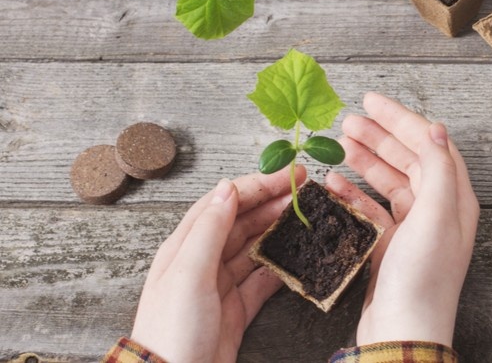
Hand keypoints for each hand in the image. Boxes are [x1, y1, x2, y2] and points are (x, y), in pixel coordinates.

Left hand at [130, 167, 301, 361]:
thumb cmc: (173, 330)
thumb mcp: (189, 272)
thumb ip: (210, 228)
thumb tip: (228, 187)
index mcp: (186, 246)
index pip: (224, 202)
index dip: (257, 184)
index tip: (289, 174)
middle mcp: (202, 261)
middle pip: (241, 221)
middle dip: (272, 201)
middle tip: (305, 189)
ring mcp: (220, 286)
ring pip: (254, 247)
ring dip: (278, 228)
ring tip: (305, 215)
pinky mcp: (235, 310)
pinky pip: (262, 280)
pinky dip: (281, 265)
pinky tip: (297, 256)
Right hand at [326, 92, 479, 346]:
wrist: (403, 332)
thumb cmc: (423, 278)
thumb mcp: (435, 216)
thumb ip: (437, 169)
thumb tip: (437, 128)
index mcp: (455, 199)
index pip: (431, 145)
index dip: (403, 119)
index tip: (372, 100)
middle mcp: (437, 211)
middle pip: (409, 160)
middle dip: (381, 136)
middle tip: (349, 119)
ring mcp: (413, 229)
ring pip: (389, 182)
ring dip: (366, 160)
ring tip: (340, 142)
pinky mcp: (390, 246)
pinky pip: (371, 209)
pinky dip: (353, 193)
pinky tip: (333, 181)